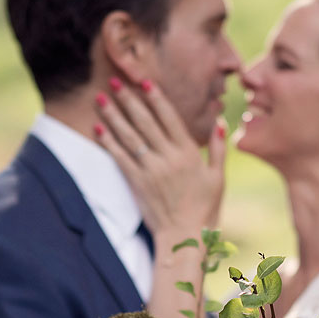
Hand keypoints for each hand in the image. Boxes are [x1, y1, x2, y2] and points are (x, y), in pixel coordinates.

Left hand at [94, 77, 224, 241]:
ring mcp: (151, 170)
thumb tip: (220, 122)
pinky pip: (120, 158)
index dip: (156, 98)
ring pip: (130, 136)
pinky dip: (108, 142)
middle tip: (115, 80)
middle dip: (129, 99)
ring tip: (102, 98)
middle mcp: (168, 157)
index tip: (144, 81)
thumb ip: (217, 148)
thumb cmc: (205, 208)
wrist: (185, 236)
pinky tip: (98, 128)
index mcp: (188, 153)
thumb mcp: (218, 177)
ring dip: (114, 116)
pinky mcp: (137, 183)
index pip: (169, 117)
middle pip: (145, 122)